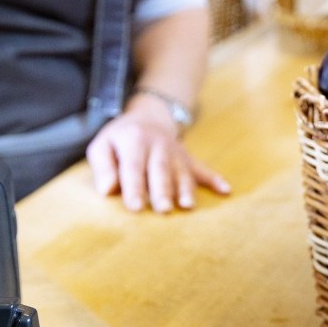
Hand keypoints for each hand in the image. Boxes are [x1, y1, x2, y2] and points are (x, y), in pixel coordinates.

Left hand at [85, 97, 229, 212]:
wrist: (149, 117)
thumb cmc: (120, 139)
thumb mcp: (102, 145)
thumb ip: (102, 166)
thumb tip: (107, 190)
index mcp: (134, 141)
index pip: (133, 166)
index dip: (134, 187)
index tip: (135, 207)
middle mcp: (158, 145)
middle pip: (160, 169)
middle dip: (162, 190)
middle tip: (163, 209)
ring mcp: (176, 152)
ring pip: (182, 171)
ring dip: (186, 188)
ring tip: (188, 206)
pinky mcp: (189, 158)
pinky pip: (203, 168)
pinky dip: (215, 178)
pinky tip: (225, 190)